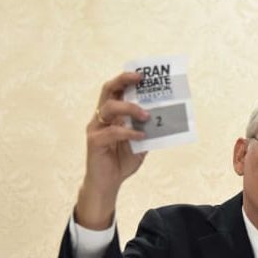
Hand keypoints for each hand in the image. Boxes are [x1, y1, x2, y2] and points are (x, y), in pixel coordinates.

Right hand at [75, 72, 151, 229]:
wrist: (108, 184)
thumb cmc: (121, 162)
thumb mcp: (140, 144)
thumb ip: (147, 131)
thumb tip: (163, 119)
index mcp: (111, 115)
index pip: (116, 90)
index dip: (126, 79)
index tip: (142, 74)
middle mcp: (101, 118)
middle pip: (108, 90)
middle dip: (123, 81)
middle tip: (140, 79)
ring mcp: (96, 128)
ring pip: (109, 108)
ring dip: (130, 108)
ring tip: (147, 115)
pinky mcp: (94, 141)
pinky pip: (112, 132)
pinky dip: (128, 132)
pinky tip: (141, 135)